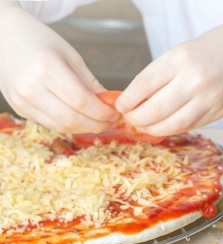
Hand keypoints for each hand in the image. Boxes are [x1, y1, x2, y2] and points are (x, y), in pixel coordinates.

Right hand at [0, 3, 117, 132]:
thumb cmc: (40, 41)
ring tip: (99, 122)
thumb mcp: (71, 56)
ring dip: (84, 128)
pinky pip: (49, 124)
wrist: (5, 38)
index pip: (81, 101)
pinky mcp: (19, 108)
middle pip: (70, 119)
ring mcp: (22, 100)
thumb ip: (90, 83)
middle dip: (96, 124)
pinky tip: (81, 119)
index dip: (101, 112)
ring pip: (60, 126)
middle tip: (110, 121)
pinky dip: (68, 125)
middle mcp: (30, 87)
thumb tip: (110, 103)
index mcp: (46, 68)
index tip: (115, 113)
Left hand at [116, 16, 222, 134]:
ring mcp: (208, 98)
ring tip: (147, 127)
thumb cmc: (217, 49)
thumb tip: (137, 99)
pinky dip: (176, 127)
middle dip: (138, 119)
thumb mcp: (184, 52)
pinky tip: (169, 125)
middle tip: (132, 120)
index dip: (127, 101)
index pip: (143, 86)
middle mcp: (193, 80)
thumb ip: (163, 74)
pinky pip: (191, 125)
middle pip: (154, 110)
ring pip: (172, 124)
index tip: (120, 106)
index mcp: (179, 59)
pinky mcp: (220, 111)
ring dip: (154, 129)